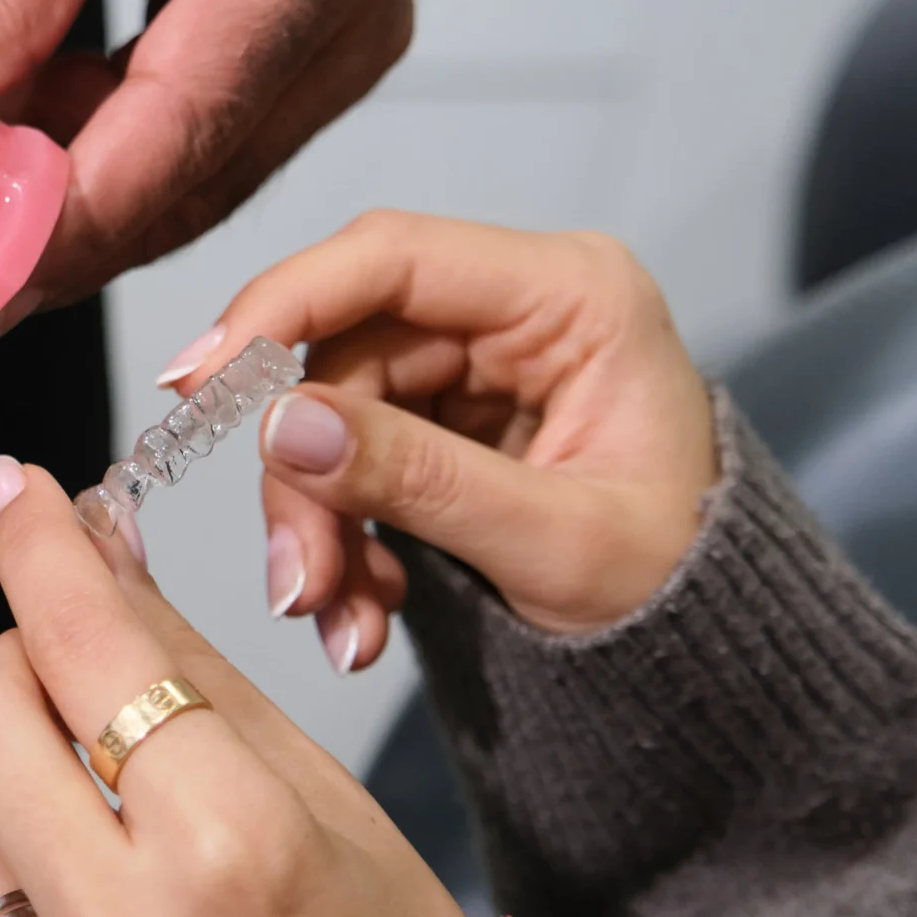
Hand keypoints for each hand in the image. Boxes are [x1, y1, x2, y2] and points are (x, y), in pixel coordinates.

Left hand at [0, 0, 411, 316]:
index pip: (181, 128)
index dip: (59, 219)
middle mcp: (360, 19)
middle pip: (190, 183)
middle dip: (46, 235)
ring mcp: (345, 55)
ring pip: (189, 187)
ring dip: (64, 203)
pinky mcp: (309, 71)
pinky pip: (194, 152)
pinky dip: (96, 159)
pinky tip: (14, 141)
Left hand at [0, 457, 468, 916]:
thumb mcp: (314, 791)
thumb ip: (184, 661)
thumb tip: (90, 536)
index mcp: (235, 843)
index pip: (85, 641)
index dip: (38, 545)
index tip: (16, 494)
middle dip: (19, 676)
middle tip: (71, 697)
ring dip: (4, 831)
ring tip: (97, 876)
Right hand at [167, 211, 718, 665]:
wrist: (720, 658)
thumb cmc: (684, 591)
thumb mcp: (554, 544)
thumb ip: (416, 478)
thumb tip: (280, 426)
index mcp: (573, 295)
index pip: (391, 257)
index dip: (280, 306)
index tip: (197, 383)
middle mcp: (518, 308)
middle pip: (346, 350)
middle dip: (303, 473)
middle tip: (296, 581)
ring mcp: (481, 364)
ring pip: (332, 412)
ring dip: (317, 523)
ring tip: (337, 619)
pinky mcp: (452, 419)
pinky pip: (353, 459)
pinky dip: (344, 538)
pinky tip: (365, 609)